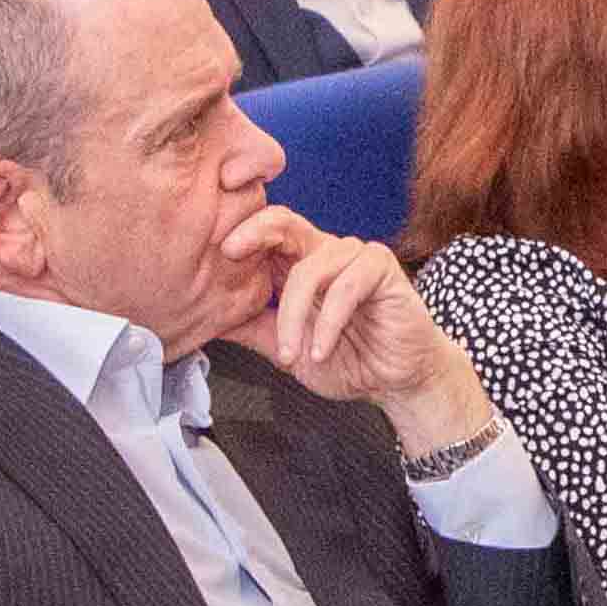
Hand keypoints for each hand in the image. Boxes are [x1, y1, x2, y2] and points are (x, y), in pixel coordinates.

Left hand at [224, 208, 497, 457]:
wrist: (398, 382)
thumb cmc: (349, 361)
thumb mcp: (288, 351)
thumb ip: (255, 331)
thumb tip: (208, 321)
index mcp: (300, 264)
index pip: (264, 235)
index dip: (237, 236)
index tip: (208, 252)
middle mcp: (326, 252)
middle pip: (284, 222)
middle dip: (253, 231)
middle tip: (228, 251)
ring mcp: (355, 256)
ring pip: (309, 268)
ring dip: (293, 316)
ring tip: (291, 355)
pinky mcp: (381, 269)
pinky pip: (345, 287)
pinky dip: (327, 322)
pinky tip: (321, 351)